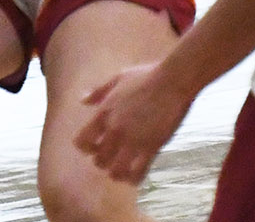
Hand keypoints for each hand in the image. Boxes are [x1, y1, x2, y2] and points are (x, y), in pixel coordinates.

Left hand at [74, 61, 192, 183]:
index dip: (86, 148)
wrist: (172, 80)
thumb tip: (82, 100)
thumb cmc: (146, 76)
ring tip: (124, 169)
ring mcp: (133, 140)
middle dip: (103, 162)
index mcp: (104, 113)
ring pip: (116, 171)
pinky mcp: (151, 147)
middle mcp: (114, 130)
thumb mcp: (117, 79)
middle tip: (113, 158)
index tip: (94, 146)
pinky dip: (135, 178)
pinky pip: (138, 172)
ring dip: (118, 173)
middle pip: (99, 160)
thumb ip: (98, 92)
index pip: (82, 142)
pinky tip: (137, 175)